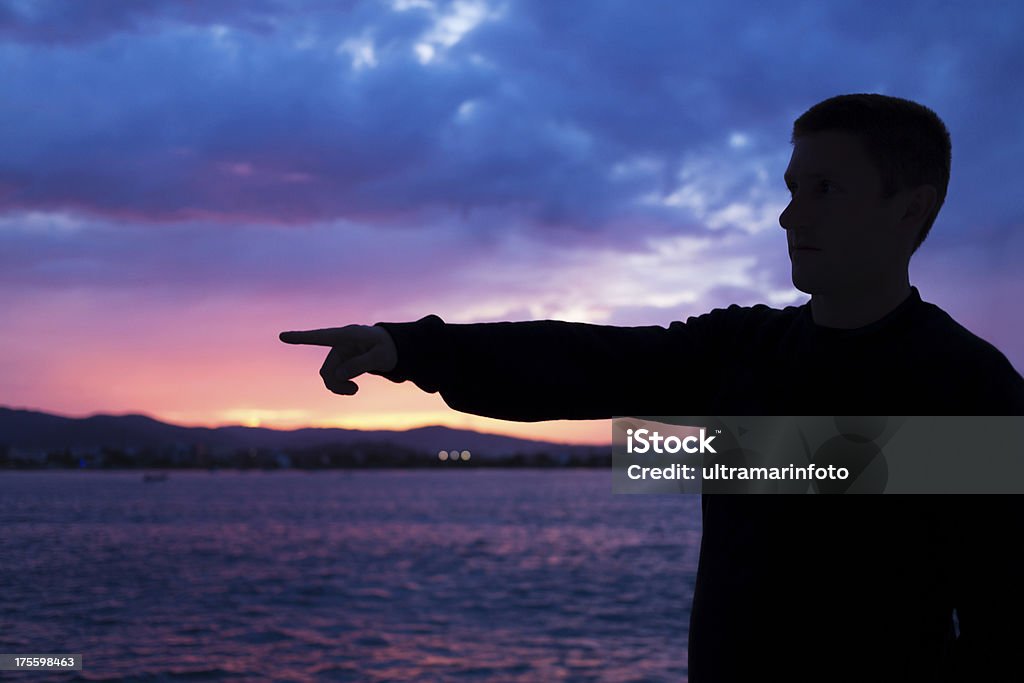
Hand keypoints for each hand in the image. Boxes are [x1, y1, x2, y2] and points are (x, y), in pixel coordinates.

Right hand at [279, 325, 397, 394]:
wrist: (392, 348)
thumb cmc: (388, 348)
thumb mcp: (382, 357)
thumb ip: (362, 364)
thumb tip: (339, 375)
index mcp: (348, 335)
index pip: (321, 337)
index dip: (302, 337)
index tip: (282, 336)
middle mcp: (340, 343)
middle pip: (327, 368)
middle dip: (336, 384)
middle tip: (354, 392)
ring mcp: (339, 353)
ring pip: (328, 375)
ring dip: (338, 387)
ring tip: (355, 391)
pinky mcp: (341, 361)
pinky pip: (333, 377)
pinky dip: (340, 386)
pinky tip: (353, 389)